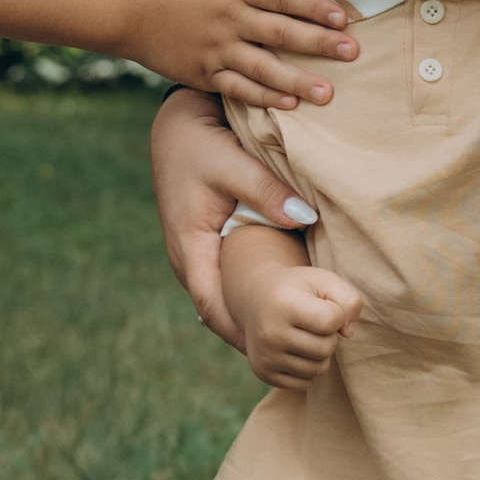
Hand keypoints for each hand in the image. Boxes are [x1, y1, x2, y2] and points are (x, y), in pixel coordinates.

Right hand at [115, 0, 356, 106]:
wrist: (118, 6)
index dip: (316, 7)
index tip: (344, 18)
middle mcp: (228, 17)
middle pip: (282, 32)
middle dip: (321, 44)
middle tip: (354, 53)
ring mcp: (214, 48)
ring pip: (265, 68)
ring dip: (299, 81)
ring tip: (329, 93)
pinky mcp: (201, 72)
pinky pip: (238, 88)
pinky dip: (264, 98)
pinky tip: (289, 105)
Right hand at [152, 91, 315, 346]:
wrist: (176, 126)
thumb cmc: (200, 143)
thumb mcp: (233, 163)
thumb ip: (266, 191)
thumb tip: (303, 219)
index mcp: (189, 246)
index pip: (212, 305)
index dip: (240, 331)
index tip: (271, 350)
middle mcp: (185, 256)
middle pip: (215, 309)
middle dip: (246, 332)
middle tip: (287, 353)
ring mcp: (191, 252)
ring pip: (218, 296)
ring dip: (244, 315)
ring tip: (283, 337)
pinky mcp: (201, 243)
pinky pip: (220, 280)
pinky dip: (241, 295)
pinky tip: (270, 305)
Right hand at [240, 260, 363, 389]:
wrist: (254, 299)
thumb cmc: (297, 289)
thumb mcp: (325, 281)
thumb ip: (349, 300)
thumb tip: (348, 333)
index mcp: (284, 305)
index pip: (331, 320)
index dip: (336, 313)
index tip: (323, 306)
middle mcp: (271, 333)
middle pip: (326, 348)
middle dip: (329, 336)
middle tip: (314, 323)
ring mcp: (265, 356)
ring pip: (318, 369)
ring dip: (320, 354)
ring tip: (305, 336)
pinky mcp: (264, 373)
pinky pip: (305, 383)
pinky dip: (308, 369)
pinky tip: (296, 350)